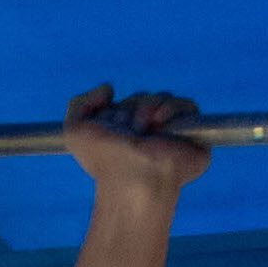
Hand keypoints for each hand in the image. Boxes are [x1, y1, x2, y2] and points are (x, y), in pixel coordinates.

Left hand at [64, 85, 208, 208]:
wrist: (131, 177)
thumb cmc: (103, 160)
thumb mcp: (74, 131)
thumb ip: (79, 103)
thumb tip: (108, 89)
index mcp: (126, 134)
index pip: (128, 104)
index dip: (121, 106)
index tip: (113, 119)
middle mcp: (149, 134)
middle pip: (147, 98)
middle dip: (136, 106)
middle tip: (130, 129)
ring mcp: (172, 135)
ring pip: (166, 99)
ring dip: (151, 106)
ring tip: (144, 128)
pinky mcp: (193, 138)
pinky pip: (188, 107)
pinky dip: (174, 108)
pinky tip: (160, 122)